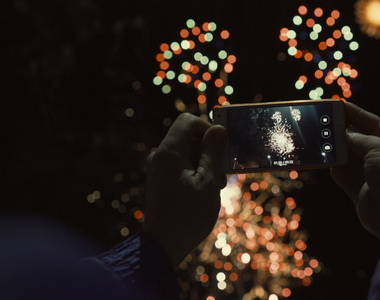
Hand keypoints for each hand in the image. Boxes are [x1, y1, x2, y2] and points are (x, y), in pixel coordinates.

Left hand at [143, 113, 226, 265]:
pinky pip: (180, 165)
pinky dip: (195, 172)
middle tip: (222, 174)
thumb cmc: (188, 214)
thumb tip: (218, 129)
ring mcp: (158, 168)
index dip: (207, 128)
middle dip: (209, 150)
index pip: (188, 121)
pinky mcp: (160, 180)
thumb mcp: (208, 180)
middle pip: (188, 137)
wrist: (164, 245)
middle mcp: (159, 156)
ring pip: (186, 152)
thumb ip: (213, 151)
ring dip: (205, 163)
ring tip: (215, 186)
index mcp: (168, 152)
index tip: (222, 148)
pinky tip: (205, 190)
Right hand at [331, 102, 379, 239]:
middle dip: (343, 132)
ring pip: (350, 159)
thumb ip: (359, 139)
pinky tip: (325, 159)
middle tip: (324, 122)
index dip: (356, 114)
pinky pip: (344, 176)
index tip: (338, 106)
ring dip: (336, 150)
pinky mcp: (361, 192)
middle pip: (360, 141)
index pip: (375, 124)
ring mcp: (374, 177)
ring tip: (320, 139)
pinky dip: (335, 168)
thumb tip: (343, 134)